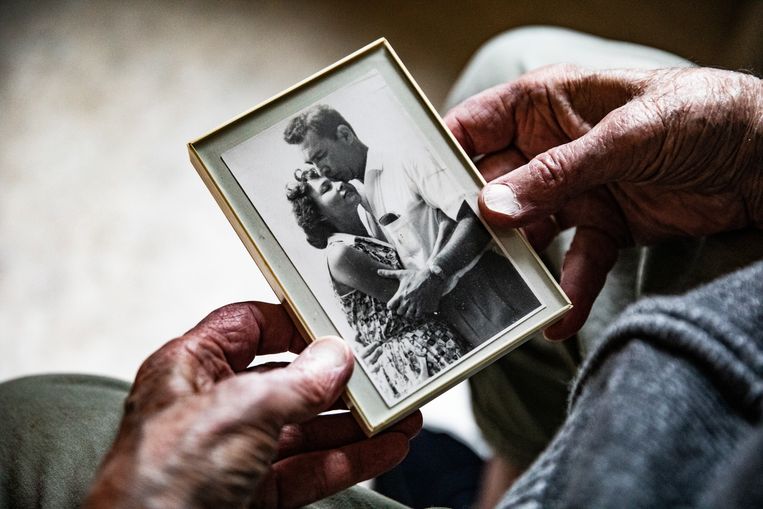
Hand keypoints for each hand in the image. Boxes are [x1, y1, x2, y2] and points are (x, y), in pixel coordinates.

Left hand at [84, 302, 421, 508]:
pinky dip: (348, 461)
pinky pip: (309, 471)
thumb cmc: (159, 480)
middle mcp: (212, 408)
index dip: (293, 323)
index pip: (247, 327)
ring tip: (396, 417)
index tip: (336, 327)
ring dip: (353, 425)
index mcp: (191, 369)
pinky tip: (381, 449)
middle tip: (378, 378)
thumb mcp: (240, 411)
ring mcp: (234, 454)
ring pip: (305, 430)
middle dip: (337, 383)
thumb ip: (295, 383)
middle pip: (286, 382)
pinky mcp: (252, 495)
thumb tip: (334, 358)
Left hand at [378, 268, 446, 319]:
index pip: (390, 306)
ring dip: (409, 313)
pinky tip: (418, 309)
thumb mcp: (401, 274)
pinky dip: (417, 314)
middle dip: (401, 310)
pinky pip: (418, 315)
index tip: (394, 303)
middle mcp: (407, 300)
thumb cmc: (415, 275)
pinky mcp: (423, 306)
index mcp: (400, 294)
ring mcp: (415, 304)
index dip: (391, 306)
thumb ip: (389, 274)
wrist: (430, 276)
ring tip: (411, 308)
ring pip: (408, 315)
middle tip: (404, 306)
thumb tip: (377, 271)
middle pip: (399, 312)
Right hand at [445, 65, 761, 338]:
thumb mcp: (627, 135)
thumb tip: (493, 207)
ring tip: (500, 296)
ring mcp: (575, 190)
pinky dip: (567, 290)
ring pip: (527, 232)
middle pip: (492, 188)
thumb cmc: (701, 113)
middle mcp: (550, 149)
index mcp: (546, 105)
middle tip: (452, 259)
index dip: (442, 157)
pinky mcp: (604, 227)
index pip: (474, 127)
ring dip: (515, 264)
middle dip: (473, 223)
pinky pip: (575, 262)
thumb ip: (558, 172)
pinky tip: (558, 318)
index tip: (416, 196)